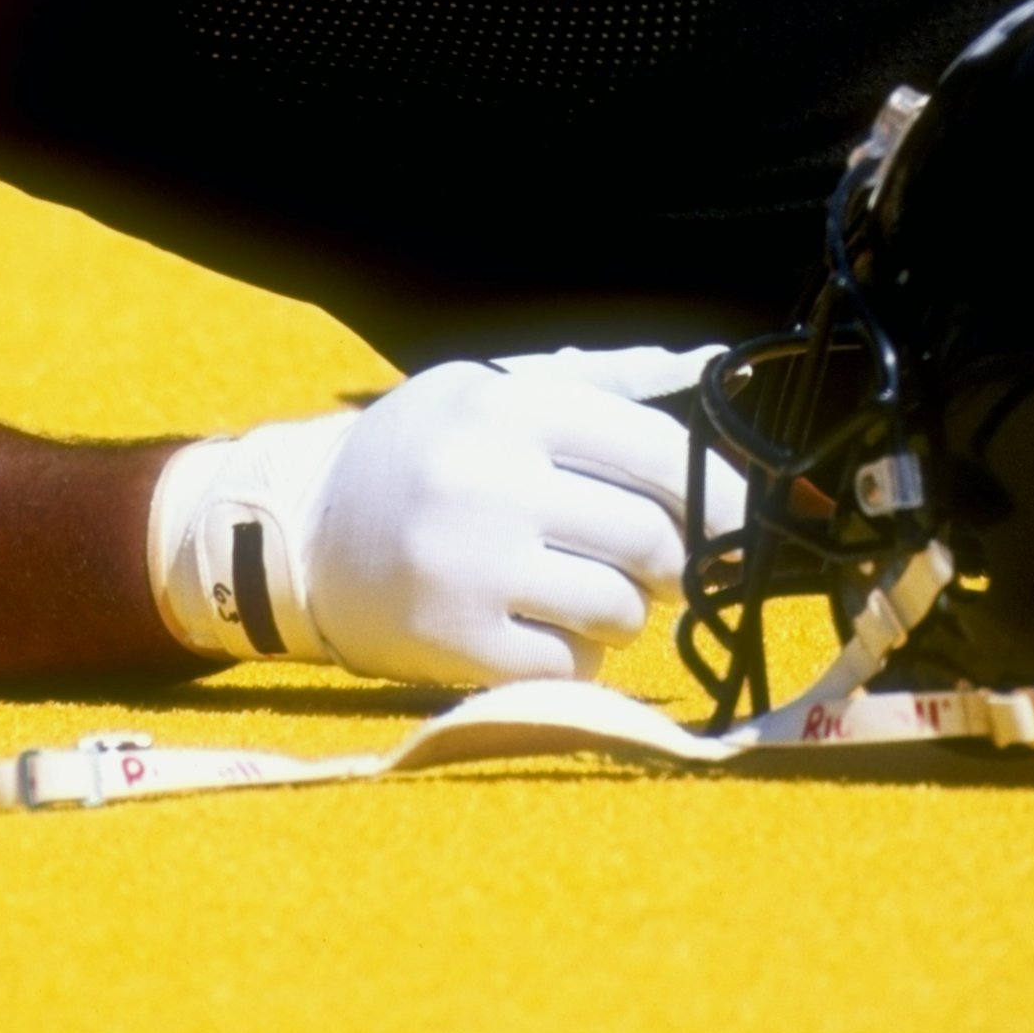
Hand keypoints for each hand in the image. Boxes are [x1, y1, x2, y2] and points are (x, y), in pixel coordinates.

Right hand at [147, 345, 743, 687]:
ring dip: (624, 609)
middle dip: (674, 560)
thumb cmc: (420, 451)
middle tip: (659, 563)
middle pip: (651, 538)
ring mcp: (472, 569)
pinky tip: (540, 628)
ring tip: (582, 589)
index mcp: (509, 406)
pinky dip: (577, 657)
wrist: (300, 531)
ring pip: (620, 609)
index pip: (656, 450)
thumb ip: (601, 381)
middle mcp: (491, 482)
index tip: (732, 516)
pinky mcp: (457, 646)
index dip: (713, 489)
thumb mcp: (491, 387)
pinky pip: (573, 669)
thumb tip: (711, 364)